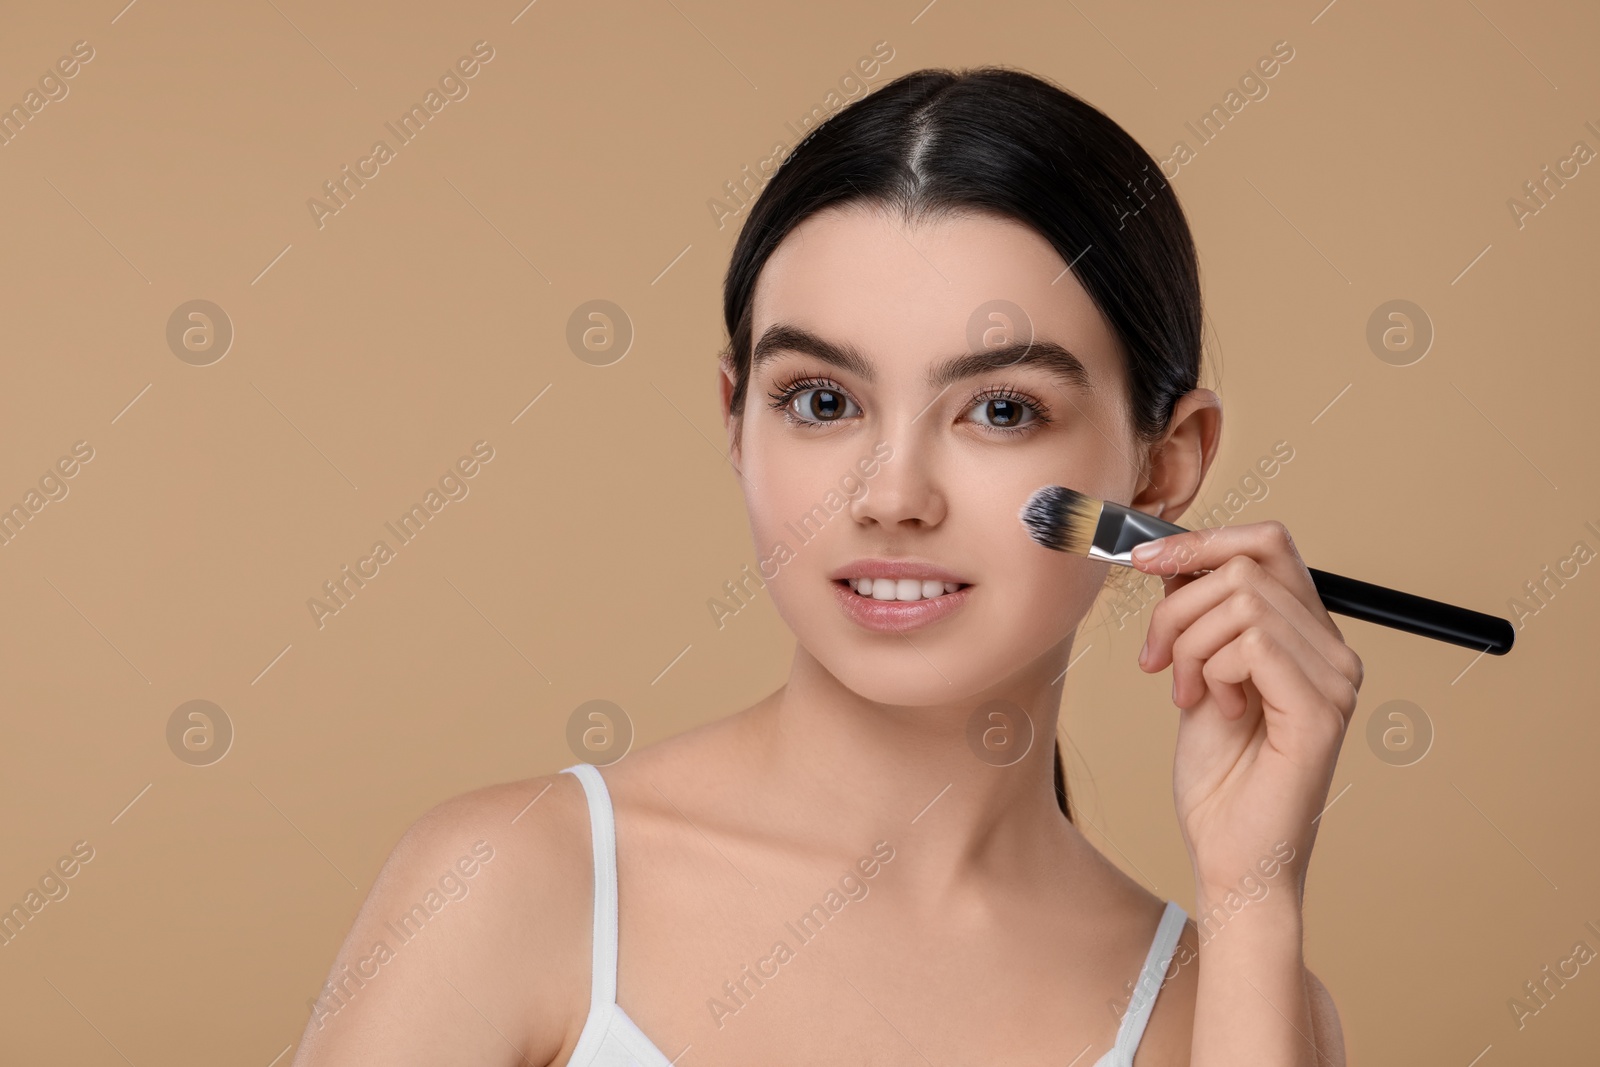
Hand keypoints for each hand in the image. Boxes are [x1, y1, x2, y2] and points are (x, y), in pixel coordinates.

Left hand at [1130, 521, 1362, 903]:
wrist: (1231, 857)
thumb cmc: (1218, 779)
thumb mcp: (1195, 674)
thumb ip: (1198, 617)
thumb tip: (1172, 557)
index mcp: (1309, 638)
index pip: (1268, 545)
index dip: (1201, 541)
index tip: (1143, 561)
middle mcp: (1334, 652)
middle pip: (1249, 564)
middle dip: (1178, 602)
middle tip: (1156, 658)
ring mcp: (1335, 680)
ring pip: (1241, 600)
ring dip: (1188, 643)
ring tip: (1185, 693)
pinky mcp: (1320, 710)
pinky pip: (1250, 644)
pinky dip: (1209, 669)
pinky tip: (1212, 709)